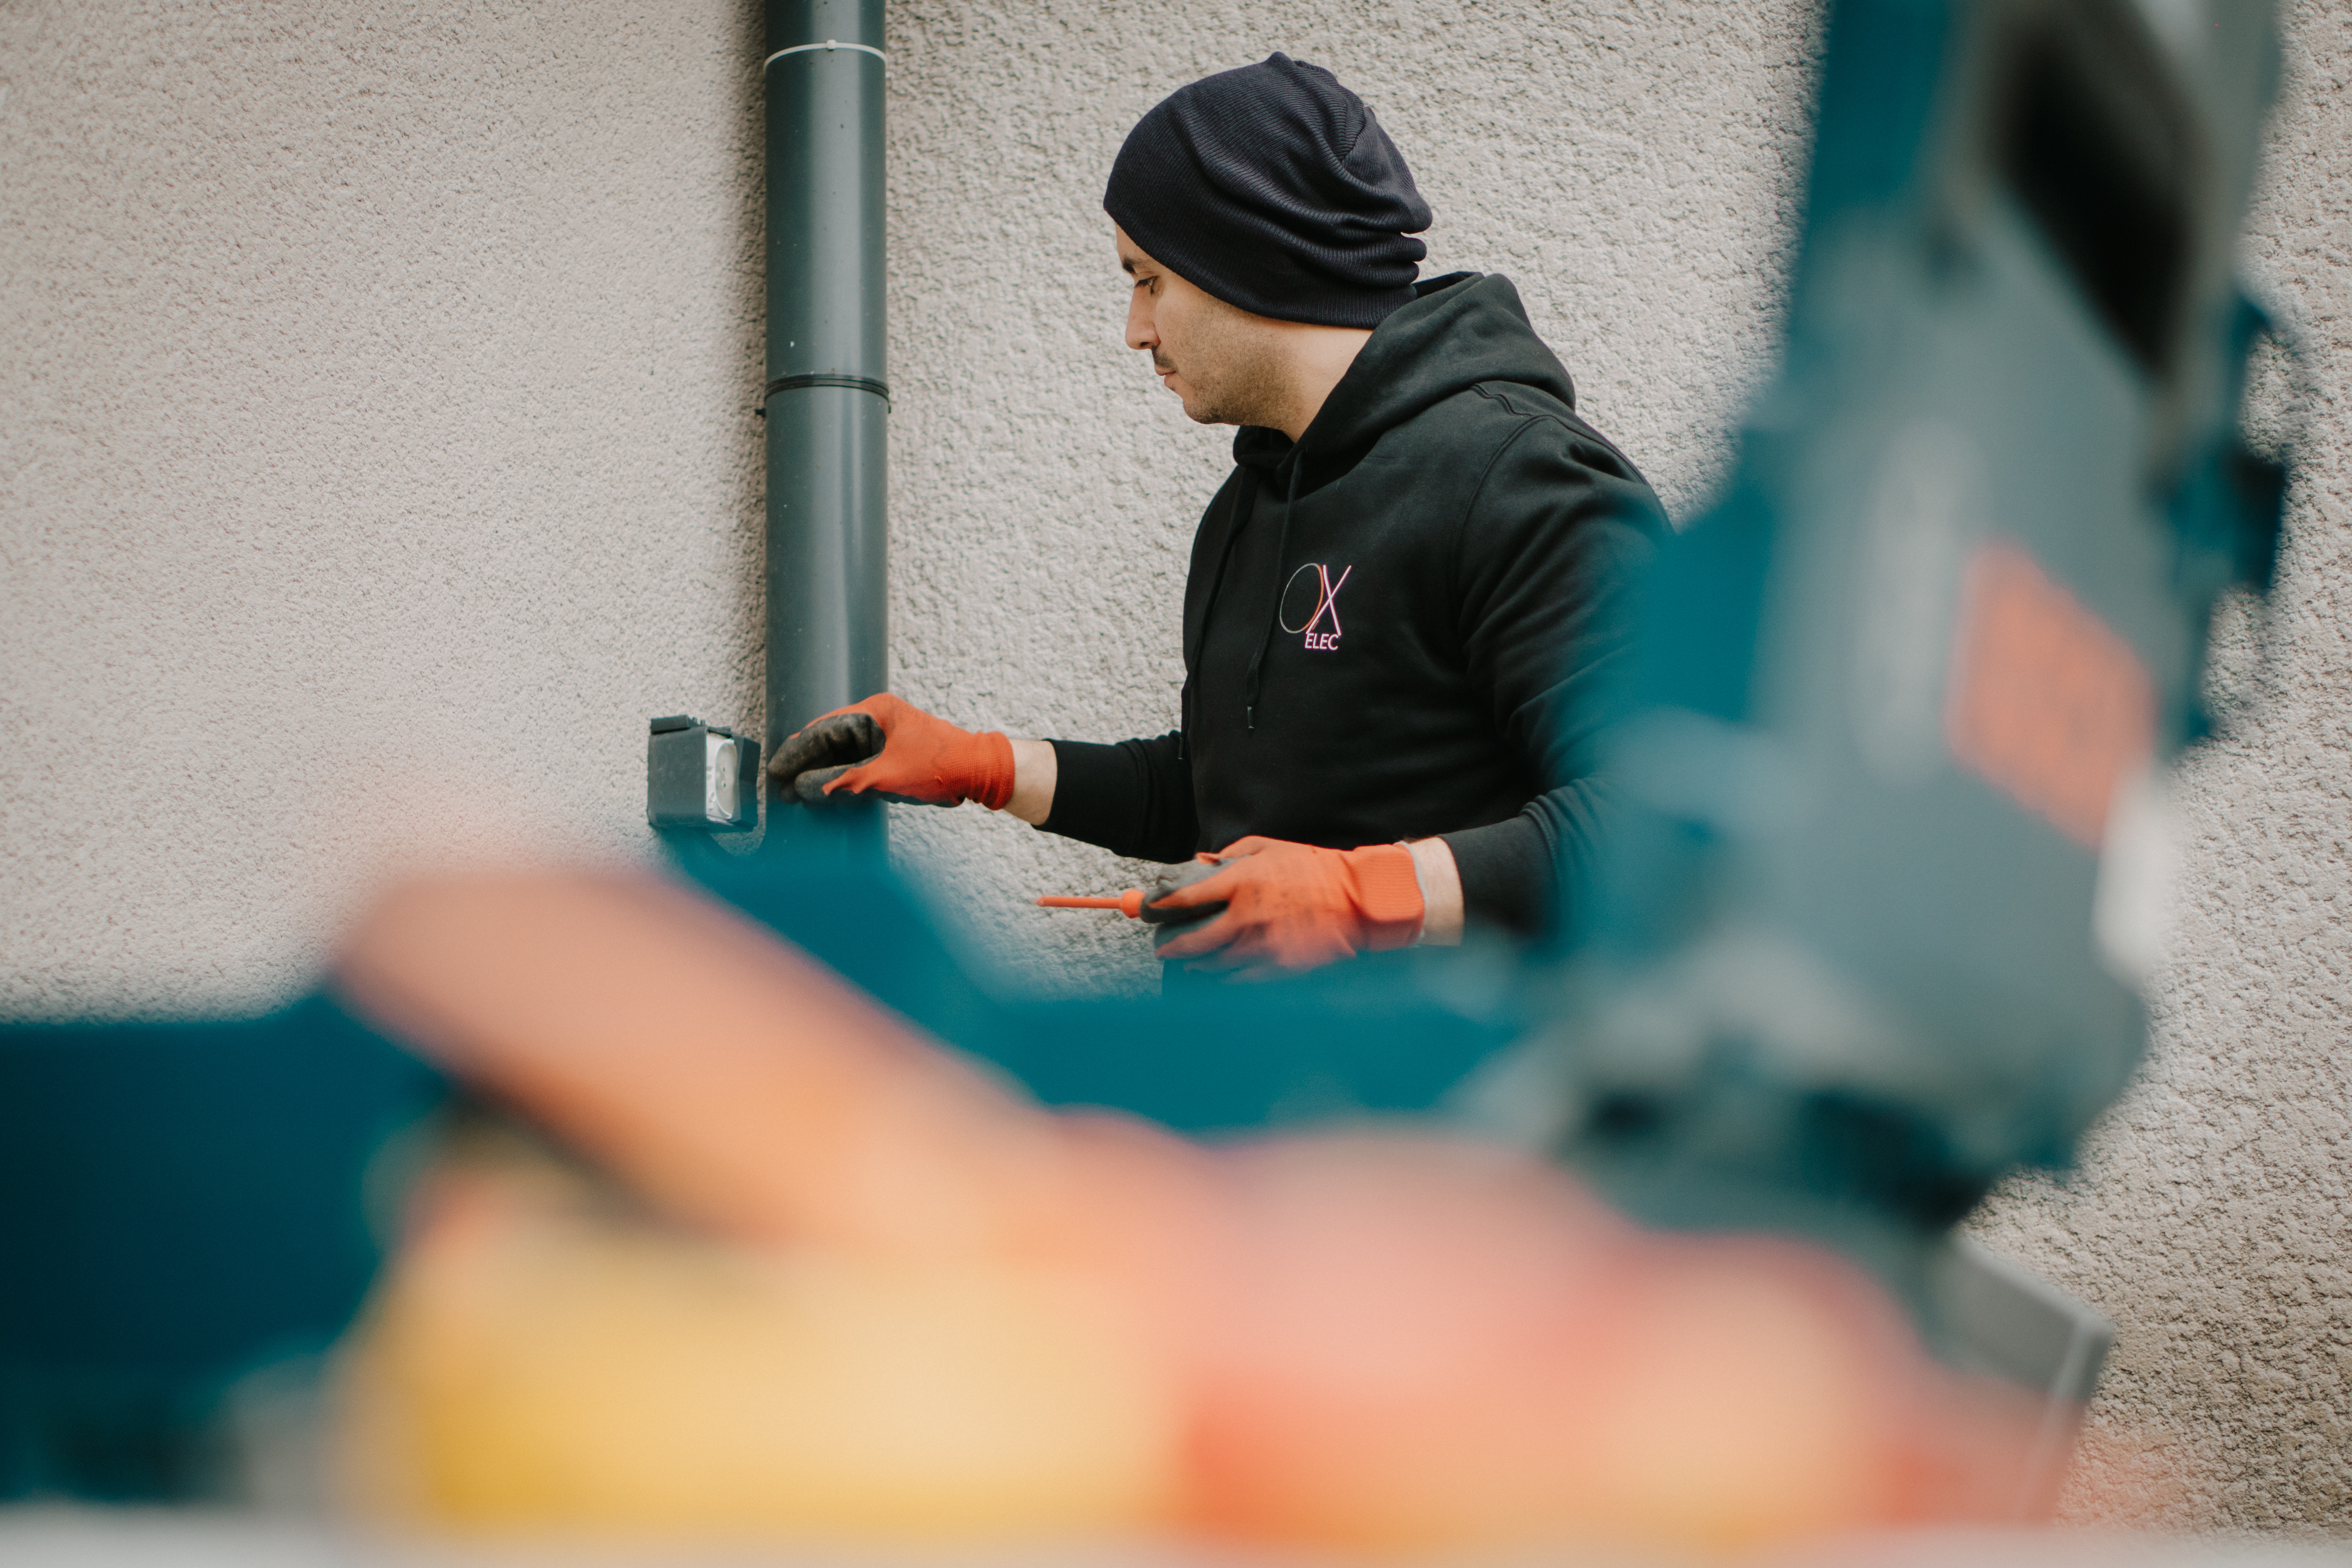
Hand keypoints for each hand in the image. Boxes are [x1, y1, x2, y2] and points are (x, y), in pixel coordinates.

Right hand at [767, 694, 1016, 809]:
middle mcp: (876, 720)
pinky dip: (839, 780)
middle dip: (805, 766)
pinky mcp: (890, 755)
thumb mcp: (884, 775)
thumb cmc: (940, 765)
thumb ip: (842, 782)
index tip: (777, 771)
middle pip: (829, 742)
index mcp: (874, 712)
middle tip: (781, 788)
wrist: (979, 772)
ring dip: (820, 776)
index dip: (797, 752)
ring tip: (795, 795)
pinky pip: (856, 766)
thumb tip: (806, 789)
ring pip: (840, 756)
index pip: (823, 729)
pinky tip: (822, 794)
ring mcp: (883, 738)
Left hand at [1152, 837, 1423, 975]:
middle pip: (1192, 941)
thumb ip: (1229, 857)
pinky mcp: (1278, 968)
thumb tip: (1199, 866)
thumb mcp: (1266, 848)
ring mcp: (1262, 946)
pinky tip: (1218, 972)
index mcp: (1241, 883)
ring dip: (1195, 963)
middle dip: (1169, 946)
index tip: (1148, 911)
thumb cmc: (1311, 868)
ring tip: (1188, 960)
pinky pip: (1238, 980)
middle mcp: (1247, 917)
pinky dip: (1224, 978)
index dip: (1159, 907)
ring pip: (1213, 965)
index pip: (1185, 899)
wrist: (1355, 898)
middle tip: (1161, 947)